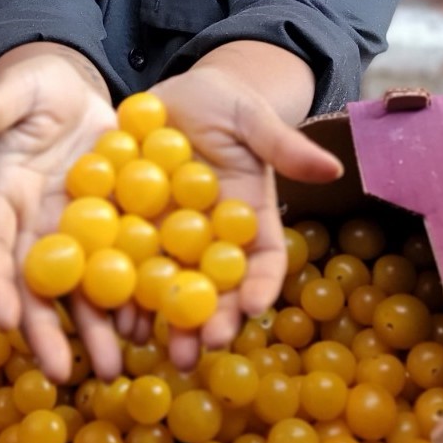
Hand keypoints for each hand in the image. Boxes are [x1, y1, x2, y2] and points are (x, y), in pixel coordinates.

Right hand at [0, 47, 119, 384]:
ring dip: (93, 329)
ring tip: (116, 367)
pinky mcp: (110, 229)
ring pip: (78, 289)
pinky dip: (131, 299)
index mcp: (0, 197)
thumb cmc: (36, 87)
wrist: (77, 90)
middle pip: (34, 285)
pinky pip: (119, 269)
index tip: (4, 320)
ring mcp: (72, 232)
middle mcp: (33, 226)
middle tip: (62, 374)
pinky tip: (151, 328)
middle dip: (45, 331)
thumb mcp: (17, 92)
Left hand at [122, 65, 341, 369]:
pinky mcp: (123, 225)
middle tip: (200, 349)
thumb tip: (333, 167)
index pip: (263, 259)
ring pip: (168, 286)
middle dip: (208, 321)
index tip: (253, 308)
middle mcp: (208, 237)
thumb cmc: (224, 102)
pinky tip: (108, 313)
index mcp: (247, 217)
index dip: (260, 285)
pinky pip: (120, 261)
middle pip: (213, 287)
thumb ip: (283, 144)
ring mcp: (166, 236)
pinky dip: (117, 289)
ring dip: (161, 319)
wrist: (173, 93)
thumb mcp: (252, 116)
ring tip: (152, 345)